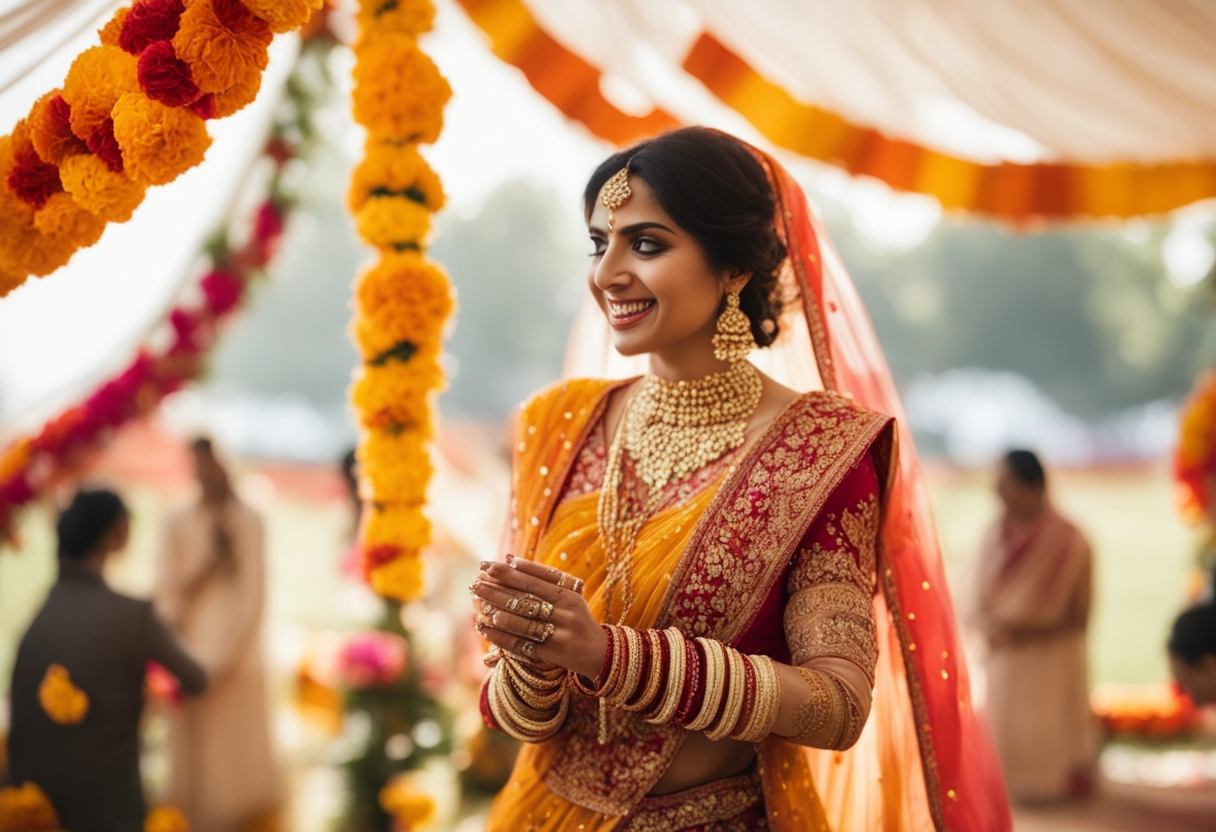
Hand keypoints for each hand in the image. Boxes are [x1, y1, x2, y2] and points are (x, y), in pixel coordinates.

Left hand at [471, 557, 606, 680]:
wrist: (600, 652)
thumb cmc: (577, 617)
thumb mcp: (569, 595)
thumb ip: (543, 579)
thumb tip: (510, 560)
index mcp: (569, 594)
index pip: (535, 580)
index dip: (509, 572)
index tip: (487, 565)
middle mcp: (566, 613)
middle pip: (526, 599)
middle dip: (498, 591)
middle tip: (475, 583)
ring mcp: (560, 634)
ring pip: (523, 622)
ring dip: (498, 613)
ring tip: (479, 605)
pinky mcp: (553, 654)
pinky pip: (522, 644)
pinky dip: (502, 637)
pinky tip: (486, 628)